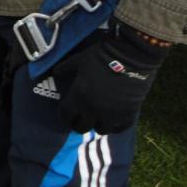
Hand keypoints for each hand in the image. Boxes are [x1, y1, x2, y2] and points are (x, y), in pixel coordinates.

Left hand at [53, 22, 169, 134]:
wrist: (130, 56)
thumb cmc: (102, 56)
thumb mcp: (79, 59)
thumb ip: (65, 68)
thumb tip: (56, 72)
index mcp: (79, 95)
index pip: (65, 115)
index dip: (64, 116)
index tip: (66, 115)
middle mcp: (93, 109)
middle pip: (81, 127)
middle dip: (79, 123)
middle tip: (81, 118)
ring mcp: (111, 114)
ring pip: (100, 130)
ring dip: (97, 124)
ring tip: (98, 117)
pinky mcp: (127, 115)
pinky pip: (118, 128)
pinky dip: (115, 125)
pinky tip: (113, 118)